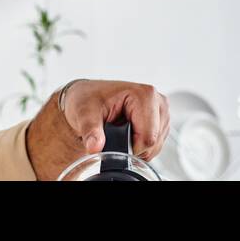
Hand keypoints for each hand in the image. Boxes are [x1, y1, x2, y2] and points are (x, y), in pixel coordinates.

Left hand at [26, 80, 169, 179]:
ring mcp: (159, 107)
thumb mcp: (82, 114)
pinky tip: (127, 138)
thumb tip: (94, 146)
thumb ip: (90, 130)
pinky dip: (143, 144)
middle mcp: (155, 97)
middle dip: (138, 147)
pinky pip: (157, 139)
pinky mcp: (158, 116)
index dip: (135, 145)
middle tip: (114, 142)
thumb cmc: (81, 101)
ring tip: (118, 137)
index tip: (118, 144)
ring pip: (158, 141)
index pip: (150, 132)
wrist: (80, 98)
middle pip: (156, 138)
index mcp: (142, 93)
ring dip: (141, 146)